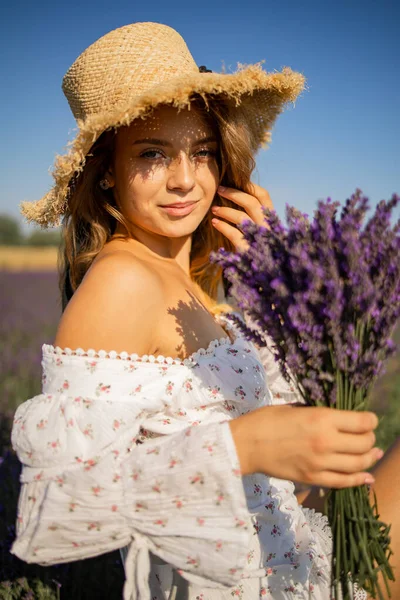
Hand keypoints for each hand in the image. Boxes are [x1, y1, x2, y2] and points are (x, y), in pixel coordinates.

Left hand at [211, 182, 273, 252]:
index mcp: (273, 221)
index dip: (249, 186)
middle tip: (219, 189)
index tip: (234, 181)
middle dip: (233, 193)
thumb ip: (255, 218)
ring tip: (213, 209)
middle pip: (251, 203)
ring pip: (241, 217)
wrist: (267, 278)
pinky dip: (222, 226)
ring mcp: (260, 240)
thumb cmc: (261, 252)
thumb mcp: (262, 233)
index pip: (264, 196)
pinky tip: (214, 223)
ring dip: (225, 210)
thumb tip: (237, 197)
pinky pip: (233, 235)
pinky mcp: (249, 252)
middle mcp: (268, 228)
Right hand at [229, 404, 383, 487]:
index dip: (371, 420)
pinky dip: (359, 480)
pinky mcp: (313, 479)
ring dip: (369, 458)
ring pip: (359, 464)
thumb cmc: (267, 420)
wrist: (246, 444)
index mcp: (321, 418)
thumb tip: (339, 419)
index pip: (362, 422)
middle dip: (371, 439)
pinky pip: (344, 482)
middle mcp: (326, 441)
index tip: (370, 420)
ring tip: (373, 454)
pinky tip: (367, 476)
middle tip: (368, 436)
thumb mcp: (296, 408)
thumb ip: (320, 414)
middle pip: (364, 443)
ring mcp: (320, 463)